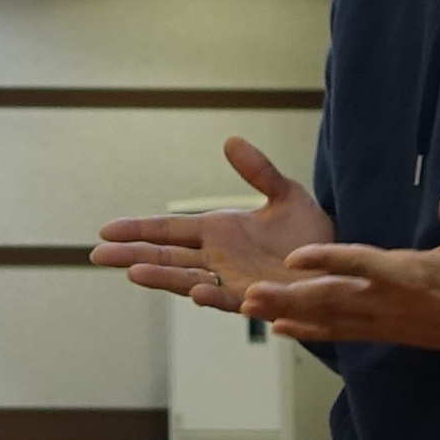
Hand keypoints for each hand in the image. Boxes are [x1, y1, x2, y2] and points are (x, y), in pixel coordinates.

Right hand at [94, 138, 339, 312]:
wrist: (341, 265)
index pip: (168, 231)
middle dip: (132, 256)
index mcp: (218, 231)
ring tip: (132, 274)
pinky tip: (195, 293)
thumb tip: (230, 140)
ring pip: (187, 280)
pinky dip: (212, 297)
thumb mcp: (285, 195)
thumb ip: (258, 171)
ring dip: (161, 278)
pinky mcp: (255, 299)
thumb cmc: (311, 235)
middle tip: (98, 255)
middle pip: (165, 257)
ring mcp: (232, 281)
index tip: (106, 230)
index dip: (138, 230)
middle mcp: (218, 259)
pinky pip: (229, 299)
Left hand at [245, 188, 439, 352]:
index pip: (363, 264)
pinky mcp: (385, 332)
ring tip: (250, 307)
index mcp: (410, 275)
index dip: (329, 259)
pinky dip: (309, 331)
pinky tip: (280, 329)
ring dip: (289, 313)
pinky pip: (340, 333)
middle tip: (250, 293)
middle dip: (289, 296)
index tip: (296, 256)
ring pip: (329, 318)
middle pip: (332, 298)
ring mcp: (386, 320)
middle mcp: (391, 301)